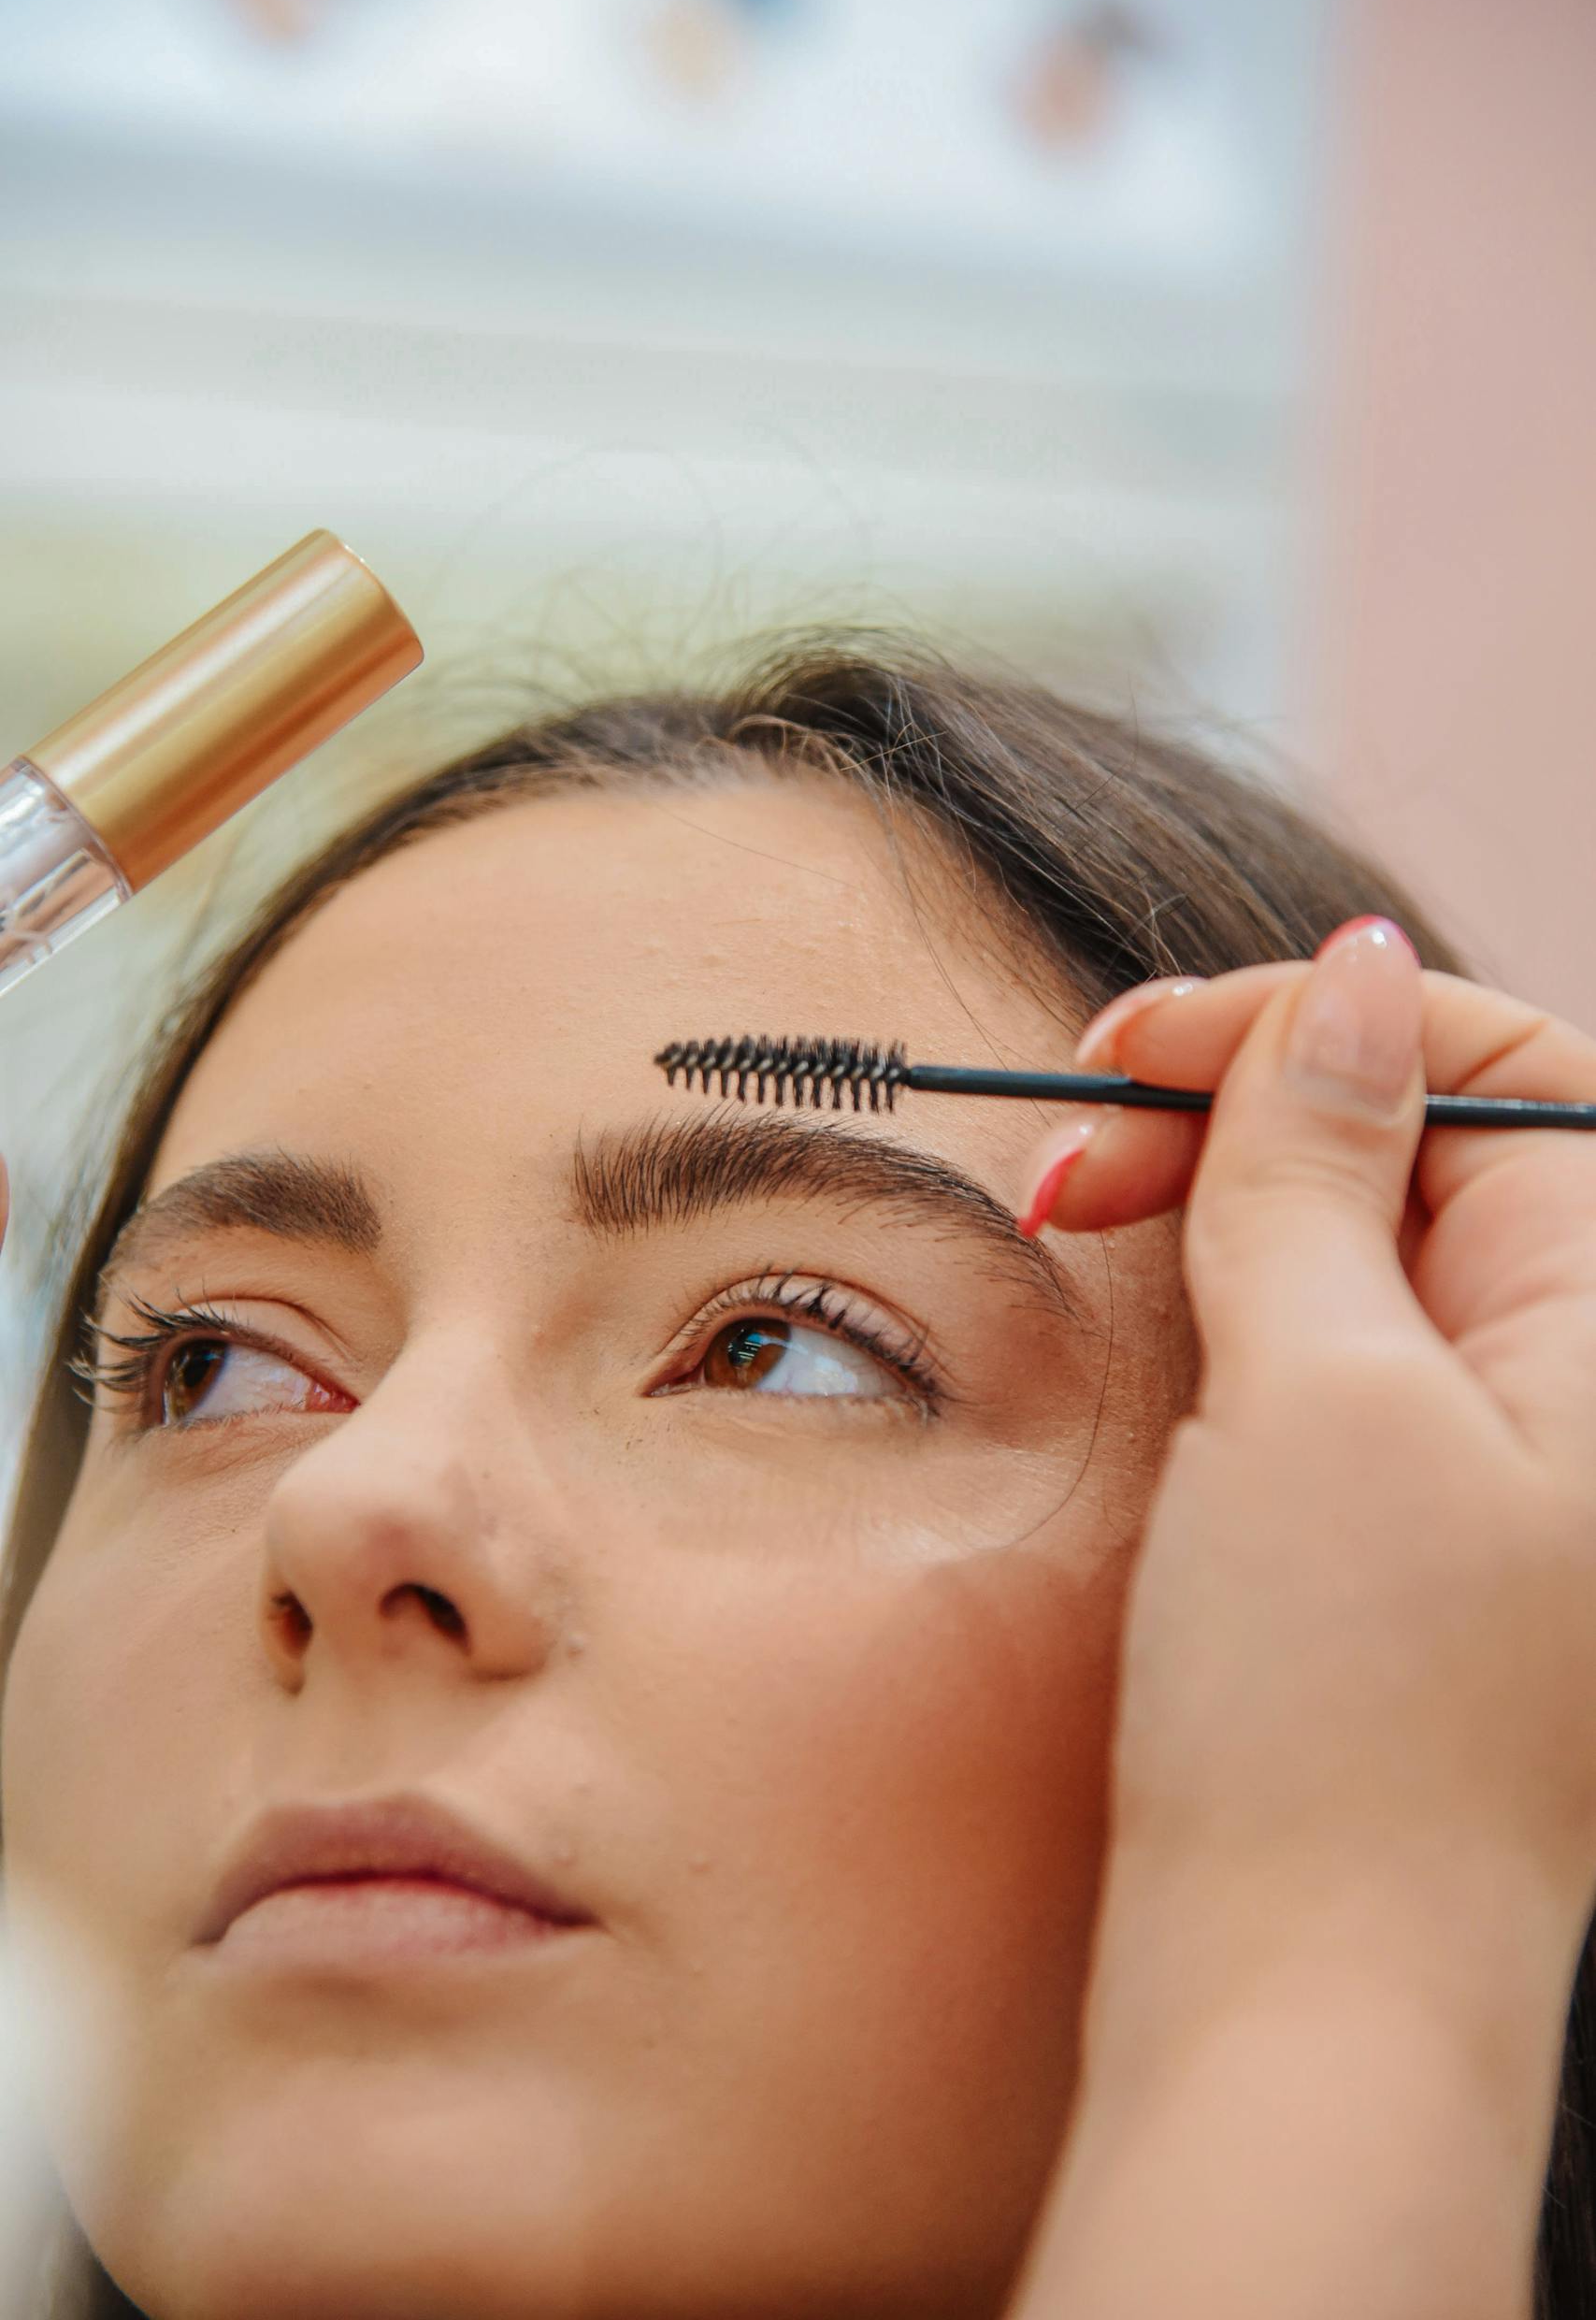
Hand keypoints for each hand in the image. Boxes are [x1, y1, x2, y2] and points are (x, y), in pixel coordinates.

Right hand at [1024, 919, 1595, 1935]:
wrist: (1309, 2001)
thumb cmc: (1339, 1710)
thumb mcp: (1325, 1391)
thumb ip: (1326, 1163)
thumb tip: (1360, 969)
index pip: (1501, 1064)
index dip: (1320, 1022)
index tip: (1140, 1048)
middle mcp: (1582, 1379)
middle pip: (1422, 1141)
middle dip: (1242, 1106)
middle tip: (1071, 1154)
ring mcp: (1499, 1456)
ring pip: (1360, 1241)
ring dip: (1217, 1198)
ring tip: (1075, 1226)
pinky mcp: (1414, 1523)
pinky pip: (1336, 1347)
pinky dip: (1229, 1301)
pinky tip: (1137, 1312)